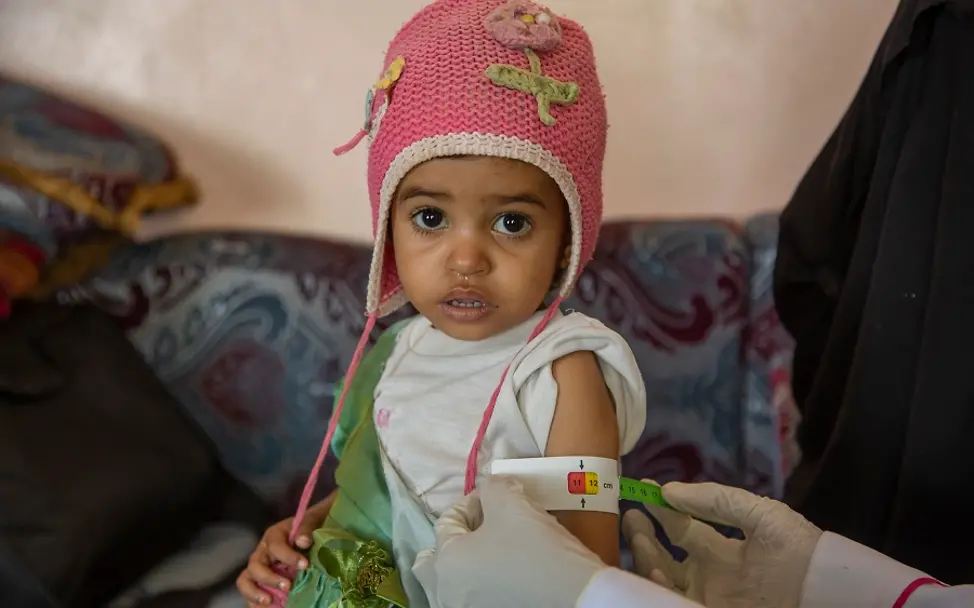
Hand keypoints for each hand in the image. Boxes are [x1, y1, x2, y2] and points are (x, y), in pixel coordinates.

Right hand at [236, 499, 330, 606]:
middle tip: (288, 586)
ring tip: (269, 601)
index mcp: (274, 536)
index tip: (304, 565)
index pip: (275, 546)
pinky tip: (270, 607)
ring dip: (254, 593)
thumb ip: (307, 528)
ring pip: (245, 580)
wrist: (317, 532)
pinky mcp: (263, 582)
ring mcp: (261, 569)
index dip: (287, 556)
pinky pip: (251, 594)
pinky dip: (255, 603)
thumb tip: (302, 541)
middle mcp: (264, 552)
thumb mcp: (313, 521)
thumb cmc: (314, 526)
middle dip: (269, 578)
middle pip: (255, 565)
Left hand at [413, 476, 608, 607]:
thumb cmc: (538, 550)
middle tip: (480, 529)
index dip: (472, 501)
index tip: (497, 496)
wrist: (577, 599)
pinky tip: (504, 576)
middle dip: (453, 540)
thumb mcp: (513, 504)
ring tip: (493, 552)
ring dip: (465, 564)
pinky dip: (480, 586)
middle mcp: (446, 594)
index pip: (447, 521)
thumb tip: (491, 488)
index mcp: (446, 563)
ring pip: (451, 585)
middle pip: (433, 562)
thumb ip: (492, 487)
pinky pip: (472, 599)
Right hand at [622, 482, 821, 607]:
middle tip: (631, 516)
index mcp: (721, 549)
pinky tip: (657, 570)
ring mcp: (706, 597)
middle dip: (643, 534)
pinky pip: (670, 601)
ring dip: (645, 557)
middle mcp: (708, 575)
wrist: (824, 594)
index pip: (681, 526)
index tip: (641, 488)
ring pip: (660, 578)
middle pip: (663, 555)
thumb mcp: (761, 515)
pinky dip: (657, 587)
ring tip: (640, 537)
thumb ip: (717, 501)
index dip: (661, 508)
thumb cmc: (798, 551)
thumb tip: (669, 489)